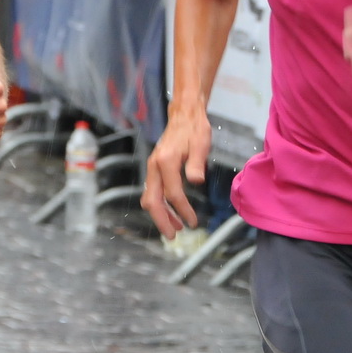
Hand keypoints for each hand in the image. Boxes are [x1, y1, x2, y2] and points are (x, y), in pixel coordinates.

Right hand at [142, 102, 205, 238]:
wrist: (184, 115)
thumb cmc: (194, 129)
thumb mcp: (201, 144)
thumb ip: (196, 163)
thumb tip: (196, 181)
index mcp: (166, 161)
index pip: (173, 193)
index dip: (183, 210)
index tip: (193, 222)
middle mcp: (155, 166)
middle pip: (153, 200)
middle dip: (162, 220)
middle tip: (173, 237)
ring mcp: (152, 167)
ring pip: (151, 198)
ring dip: (161, 215)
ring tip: (176, 228)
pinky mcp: (155, 169)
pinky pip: (154, 192)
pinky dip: (161, 205)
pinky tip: (173, 213)